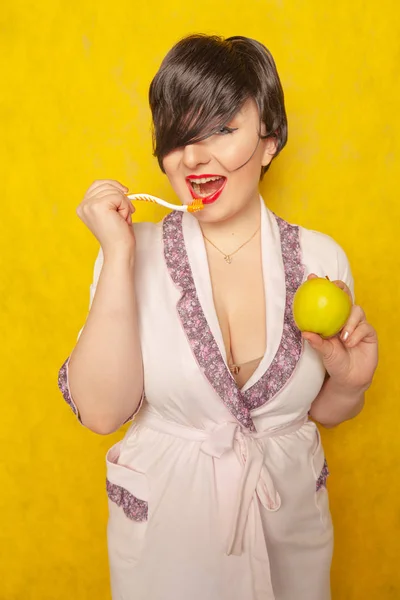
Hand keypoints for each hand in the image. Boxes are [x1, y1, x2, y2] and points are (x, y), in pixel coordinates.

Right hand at [77, 180, 134, 255]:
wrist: (119, 251)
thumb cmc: (118, 235)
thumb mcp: (111, 212)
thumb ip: (110, 198)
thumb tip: (122, 188)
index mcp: (83, 206)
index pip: (98, 184)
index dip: (114, 186)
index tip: (125, 193)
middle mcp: (83, 205)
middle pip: (106, 184)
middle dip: (121, 197)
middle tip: (124, 214)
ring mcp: (89, 205)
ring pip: (114, 190)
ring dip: (124, 204)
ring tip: (122, 219)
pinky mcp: (98, 206)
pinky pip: (119, 196)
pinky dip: (125, 207)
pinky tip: (122, 220)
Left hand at [302, 274, 377, 393]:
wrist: (349, 378)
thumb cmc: (333, 362)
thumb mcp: (323, 351)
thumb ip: (316, 342)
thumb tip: (304, 332)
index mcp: (332, 319)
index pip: (328, 299)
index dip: (321, 286)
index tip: (312, 278)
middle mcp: (345, 318)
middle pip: (346, 297)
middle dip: (341, 289)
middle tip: (334, 288)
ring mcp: (359, 324)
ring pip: (357, 311)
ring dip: (349, 322)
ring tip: (342, 337)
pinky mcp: (369, 333)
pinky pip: (364, 327)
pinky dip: (356, 334)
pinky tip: (349, 342)